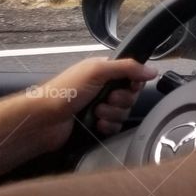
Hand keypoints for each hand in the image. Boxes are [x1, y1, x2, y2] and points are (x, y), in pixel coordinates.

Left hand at [32, 58, 157, 148]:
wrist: (43, 121)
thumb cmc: (63, 92)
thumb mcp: (97, 71)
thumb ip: (127, 68)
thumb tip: (152, 70)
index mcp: (103, 71)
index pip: (133, 75)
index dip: (133, 84)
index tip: (127, 87)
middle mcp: (103, 87)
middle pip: (131, 96)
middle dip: (120, 101)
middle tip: (105, 99)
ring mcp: (100, 106)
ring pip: (124, 113)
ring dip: (112, 114)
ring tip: (96, 113)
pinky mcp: (97, 124)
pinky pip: (116, 127)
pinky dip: (108, 126)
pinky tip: (96, 124)